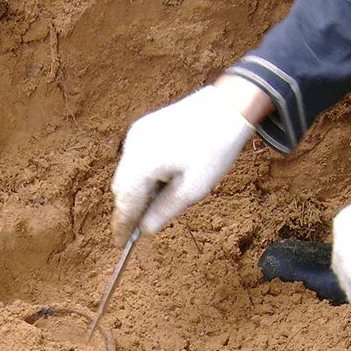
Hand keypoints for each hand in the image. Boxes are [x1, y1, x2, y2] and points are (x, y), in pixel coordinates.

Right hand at [110, 79, 260, 241]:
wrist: (229, 105)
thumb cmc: (215, 147)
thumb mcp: (194, 188)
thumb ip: (165, 210)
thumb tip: (145, 229)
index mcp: (142, 163)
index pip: (125, 203)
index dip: (122, 226)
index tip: (122, 245)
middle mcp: (132, 146)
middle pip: (121, 188)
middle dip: (130, 208)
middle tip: (144, 226)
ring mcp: (137, 134)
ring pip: (127, 173)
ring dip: (138, 191)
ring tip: (161, 200)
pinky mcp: (145, 127)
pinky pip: (135, 158)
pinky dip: (142, 174)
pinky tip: (163, 179)